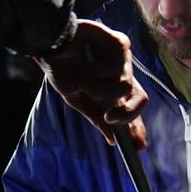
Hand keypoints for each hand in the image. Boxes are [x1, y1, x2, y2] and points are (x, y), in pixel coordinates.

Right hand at [40, 19, 147, 148]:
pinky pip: (116, 70)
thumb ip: (95, 117)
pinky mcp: (121, 45)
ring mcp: (123, 60)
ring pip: (124, 86)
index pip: (131, 109)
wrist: (49, 46)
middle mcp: (122, 74)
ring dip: (99, 88)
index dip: (137, 127)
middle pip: (141, 98)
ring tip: (82, 78)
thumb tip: (112, 140)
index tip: (138, 146)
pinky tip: (83, 61)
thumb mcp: (77, 99)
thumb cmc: (61, 68)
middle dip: (128, 113)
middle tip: (109, 117)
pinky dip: (95, 72)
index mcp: (113, 88)